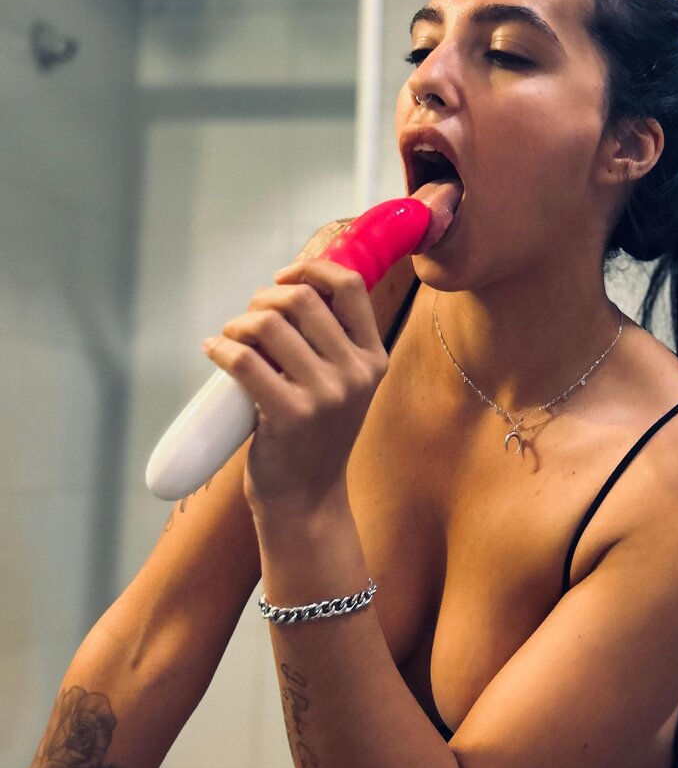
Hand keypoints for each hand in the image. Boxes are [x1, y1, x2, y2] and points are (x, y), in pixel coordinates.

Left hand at [202, 258, 388, 518]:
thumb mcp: (344, 385)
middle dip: (265, 297)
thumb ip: (332, 343)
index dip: (312, 268)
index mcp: (372, 357)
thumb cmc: (317, 436)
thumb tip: (288, 291)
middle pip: (302, 299)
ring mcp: (325, 395)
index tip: (284, 276)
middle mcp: (355, 373)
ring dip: (239, 322)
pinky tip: (214, 350)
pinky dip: (221, 348)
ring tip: (231, 336)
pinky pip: (245, 360)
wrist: (308, 499)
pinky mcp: (289, 415)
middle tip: (250, 316)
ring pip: (269, 326)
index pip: (350, 286)